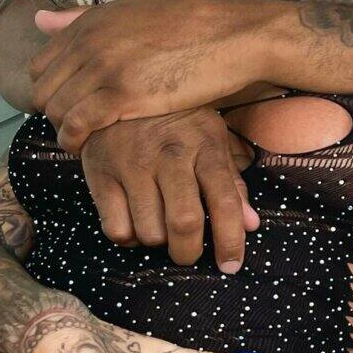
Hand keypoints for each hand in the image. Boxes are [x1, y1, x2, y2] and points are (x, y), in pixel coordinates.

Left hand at [30, 0, 253, 148]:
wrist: (229, 37)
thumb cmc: (190, 26)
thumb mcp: (132, 11)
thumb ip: (84, 19)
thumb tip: (40, 20)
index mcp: (90, 23)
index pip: (41, 64)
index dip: (50, 90)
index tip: (67, 105)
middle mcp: (89, 42)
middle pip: (43, 90)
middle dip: (53, 113)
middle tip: (74, 127)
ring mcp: (104, 68)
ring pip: (56, 109)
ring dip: (63, 130)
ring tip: (80, 140)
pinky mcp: (122, 94)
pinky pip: (77, 124)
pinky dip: (74, 140)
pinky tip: (84, 147)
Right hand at [81, 109, 260, 272]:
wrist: (118, 87)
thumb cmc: (176, 120)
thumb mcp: (211, 138)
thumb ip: (231, 182)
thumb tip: (251, 224)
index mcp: (204, 145)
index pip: (225, 201)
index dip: (231, 241)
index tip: (231, 265)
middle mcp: (169, 155)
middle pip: (184, 222)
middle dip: (189, 252)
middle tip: (188, 253)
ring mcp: (132, 164)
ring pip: (149, 231)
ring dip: (157, 242)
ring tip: (158, 228)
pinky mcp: (100, 174)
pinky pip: (116, 229)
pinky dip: (128, 238)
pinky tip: (134, 222)